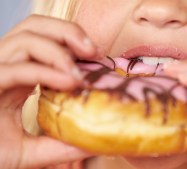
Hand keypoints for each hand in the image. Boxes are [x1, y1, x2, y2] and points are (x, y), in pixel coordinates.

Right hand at [0, 15, 100, 168]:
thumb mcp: (32, 150)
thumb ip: (61, 145)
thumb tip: (95, 143)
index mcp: (20, 74)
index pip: (46, 40)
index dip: (73, 41)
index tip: (99, 56)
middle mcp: (7, 66)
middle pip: (34, 27)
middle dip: (67, 32)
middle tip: (94, 51)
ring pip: (24, 39)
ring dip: (59, 52)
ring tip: (80, 75)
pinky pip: (14, 70)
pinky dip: (44, 72)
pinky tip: (67, 83)